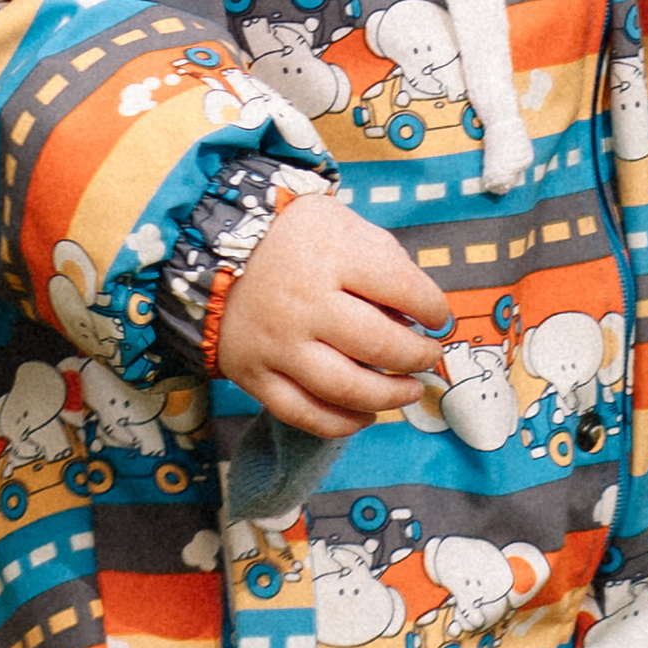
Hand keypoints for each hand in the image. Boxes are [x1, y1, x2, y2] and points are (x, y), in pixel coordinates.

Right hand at [216, 191, 451, 439]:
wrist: (209, 249)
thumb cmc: (290, 237)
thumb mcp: (341, 224)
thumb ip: (383, 261)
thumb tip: (418, 316)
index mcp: (330, 256)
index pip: (403, 290)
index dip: (434, 308)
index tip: (438, 317)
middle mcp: (303, 304)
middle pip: (380, 345)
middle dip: (418, 356)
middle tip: (427, 356)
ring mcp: (277, 344)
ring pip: (346, 388)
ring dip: (389, 396)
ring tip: (408, 390)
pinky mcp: (253, 375)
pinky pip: (304, 414)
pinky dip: (341, 423)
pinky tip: (364, 415)